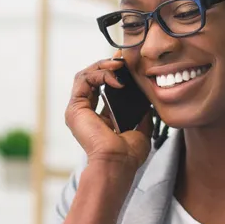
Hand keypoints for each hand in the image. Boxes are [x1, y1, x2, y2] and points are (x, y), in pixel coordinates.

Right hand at [65, 56, 151, 172]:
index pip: (102, 88)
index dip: (114, 74)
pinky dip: (100, 74)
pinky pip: (84, 80)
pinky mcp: (75, 108)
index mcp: (98, 118)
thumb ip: (142, 117)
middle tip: (124, 60)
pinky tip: (116, 78)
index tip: (129, 66)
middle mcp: (85, 113)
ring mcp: (78, 110)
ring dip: (103, 66)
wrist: (117, 163)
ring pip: (86, 76)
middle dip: (108, 66)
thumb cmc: (127, 155)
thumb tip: (149, 105)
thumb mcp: (140, 131)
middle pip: (92, 78)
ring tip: (120, 65)